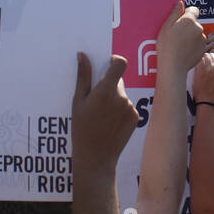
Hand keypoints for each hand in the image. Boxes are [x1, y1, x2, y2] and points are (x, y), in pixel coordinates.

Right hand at [72, 53, 137, 170]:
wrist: (96, 157)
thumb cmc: (82, 129)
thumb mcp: (78, 102)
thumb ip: (83, 77)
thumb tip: (83, 55)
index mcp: (105, 91)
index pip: (120, 63)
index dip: (115, 60)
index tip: (107, 63)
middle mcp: (121, 97)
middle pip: (118, 80)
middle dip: (108, 84)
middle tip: (95, 100)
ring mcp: (130, 108)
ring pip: (122, 94)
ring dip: (113, 99)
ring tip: (101, 116)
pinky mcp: (135, 117)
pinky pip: (127, 106)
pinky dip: (120, 110)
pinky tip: (109, 123)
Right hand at [156, 1, 206, 74]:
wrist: (173, 66)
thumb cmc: (167, 46)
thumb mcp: (166, 27)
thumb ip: (175, 13)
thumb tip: (180, 3)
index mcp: (189, 21)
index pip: (194, 10)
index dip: (187, 14)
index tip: (180, 21)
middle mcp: (199, 28)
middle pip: (195, 23)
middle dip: (188, 27)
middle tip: (177, 35)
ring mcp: (202, 39)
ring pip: (197, 34)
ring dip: (191, 37)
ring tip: (180, 45)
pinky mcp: (203, 49)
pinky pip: (199, 44)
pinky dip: (194, 46)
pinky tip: (185, 51)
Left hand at [192, 51, 213, 104]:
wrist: (207, 99)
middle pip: (213, 55)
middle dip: (211, 59)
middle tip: (208, 65)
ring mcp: (207, 67)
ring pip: (206, 56)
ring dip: (205, 59)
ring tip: (204, 66)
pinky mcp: (199, 69)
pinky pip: (199, 60)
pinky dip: (199, 63)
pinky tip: (199, 68)